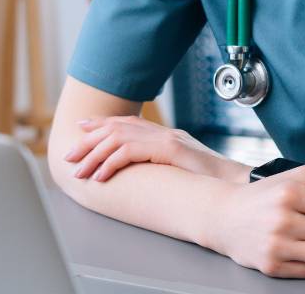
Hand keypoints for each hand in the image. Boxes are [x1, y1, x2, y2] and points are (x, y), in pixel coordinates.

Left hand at [64, 115, 245, 183]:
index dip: (103, 124)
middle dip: (89, 140)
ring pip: (119, 139)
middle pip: (118, 128)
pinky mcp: (169, 149)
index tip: (83, 129)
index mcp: (168, 135)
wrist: (234, 181)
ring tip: (79, 171)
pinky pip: (130, 152)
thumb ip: (164, 162)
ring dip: (94, 155)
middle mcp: (165, 132)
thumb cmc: (210, 181)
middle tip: (69, 154)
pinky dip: (110, 162)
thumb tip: (144, 168)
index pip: (129, 123)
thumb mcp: (183, 168)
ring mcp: (167, 138)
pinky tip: (99, 175)